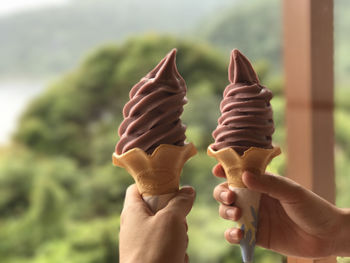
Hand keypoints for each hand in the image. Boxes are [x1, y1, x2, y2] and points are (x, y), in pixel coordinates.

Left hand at [119, 184, 194, 262]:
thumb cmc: (155, 252)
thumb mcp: (171, 220)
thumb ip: (180, 202)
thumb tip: (188, 191)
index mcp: (132, 212)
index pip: (137, 188)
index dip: (154, 184)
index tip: (171, 187)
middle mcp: (134, 226)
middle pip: (157, 208)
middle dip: (174, 214)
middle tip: (178, 222)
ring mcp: (142, 243)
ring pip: (166, 229)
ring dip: (178, 235)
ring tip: (177, 244)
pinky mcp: (151, 257)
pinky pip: (168, 246)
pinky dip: (176, 250)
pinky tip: (176, 257)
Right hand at [212, 164, 349, 257]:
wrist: (327, 235)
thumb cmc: (311, 207)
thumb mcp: (291, 191)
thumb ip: (267, 184)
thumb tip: (243, 175)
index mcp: (261, 183)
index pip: (238, 174)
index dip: (225, 170)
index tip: (217, 170)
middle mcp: (254, 199)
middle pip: (227, 193)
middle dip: (222, 193)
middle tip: (230, 197)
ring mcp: (253, 217)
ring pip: (227, 212)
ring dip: (226, 212)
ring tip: (237, 215)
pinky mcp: (255, 236)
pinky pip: (236, 234)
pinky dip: (232, 235)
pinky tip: (239, 234)